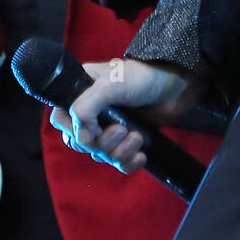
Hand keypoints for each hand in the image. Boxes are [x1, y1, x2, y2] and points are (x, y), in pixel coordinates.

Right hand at [48, 58, 203, 175]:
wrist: (177, 85)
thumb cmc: (143, 77)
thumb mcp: (109, 85)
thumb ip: (85, 107)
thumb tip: (79, 138)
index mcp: (82, 91)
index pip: (61, 118)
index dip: (74, 129)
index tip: (93, 128)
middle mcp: (93, 110)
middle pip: (81, 142)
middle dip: (102, 142)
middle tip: (122, 130)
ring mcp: (110, 125)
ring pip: (101, 153)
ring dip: (119, 151)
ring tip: (137, 136)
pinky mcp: (128, 138)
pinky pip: (118, 162)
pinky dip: (128, 162)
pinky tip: (141, 156)